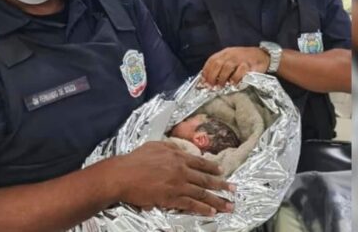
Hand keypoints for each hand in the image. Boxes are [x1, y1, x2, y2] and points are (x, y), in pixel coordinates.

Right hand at [111, 141, 234, 215]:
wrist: (123, 175)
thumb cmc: (135, 160)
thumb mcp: (154, 145)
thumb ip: (169, 146)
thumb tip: (178, 148)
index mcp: (177, 155)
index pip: (200, 162)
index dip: (213, 167)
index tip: (222, 171)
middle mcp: (181, 169)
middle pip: (206, 178)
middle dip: (222, 185)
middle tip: (234, 189)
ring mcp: (178, 184)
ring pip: (202, 193)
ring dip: (218, 200)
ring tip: (229, 205)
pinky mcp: (171, 198)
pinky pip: (191, 204)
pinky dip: (203, 209)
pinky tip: (212, 212)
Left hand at [202, 47, 269, 86]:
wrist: (263, 55)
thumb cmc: (245, 59)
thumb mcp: (231, 59)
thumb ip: (221, 67)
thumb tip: (209, 80)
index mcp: (225, 53)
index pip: (212, 60)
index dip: (206, 71)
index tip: (202, 81)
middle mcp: (231, 54)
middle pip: (217, 63)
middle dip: (211, 76)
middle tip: (210, 86)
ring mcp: (240, 58)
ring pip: (227, 67)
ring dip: (222, 78)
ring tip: (220, 87)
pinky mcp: (248, 64)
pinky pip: (240, 71)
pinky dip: (235, 79)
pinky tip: (233, 84)